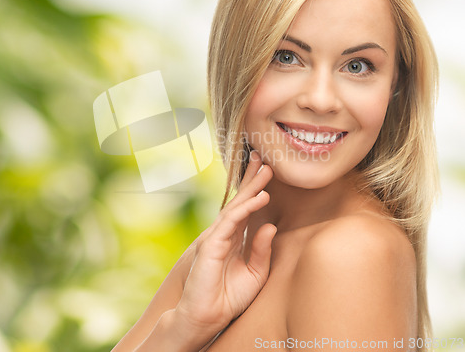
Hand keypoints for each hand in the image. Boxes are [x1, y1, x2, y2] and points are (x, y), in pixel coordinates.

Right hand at [174, 151, 276, 341]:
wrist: (206, 317)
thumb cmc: (228, 298)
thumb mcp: (255, 273)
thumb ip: (262, 250)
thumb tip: (270, 226)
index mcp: (234, 240)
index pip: (246, 210)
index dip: (255, 191)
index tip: (266, 173)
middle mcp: (225, 234)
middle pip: (240, 202)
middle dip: (252, 180)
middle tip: (264, 160)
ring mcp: (217, 237)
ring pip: (236, 206)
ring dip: (252, 187)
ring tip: (266, 170)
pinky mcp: (211, 244)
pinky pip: (232, 221)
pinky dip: (246, 208)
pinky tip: (260, 197)